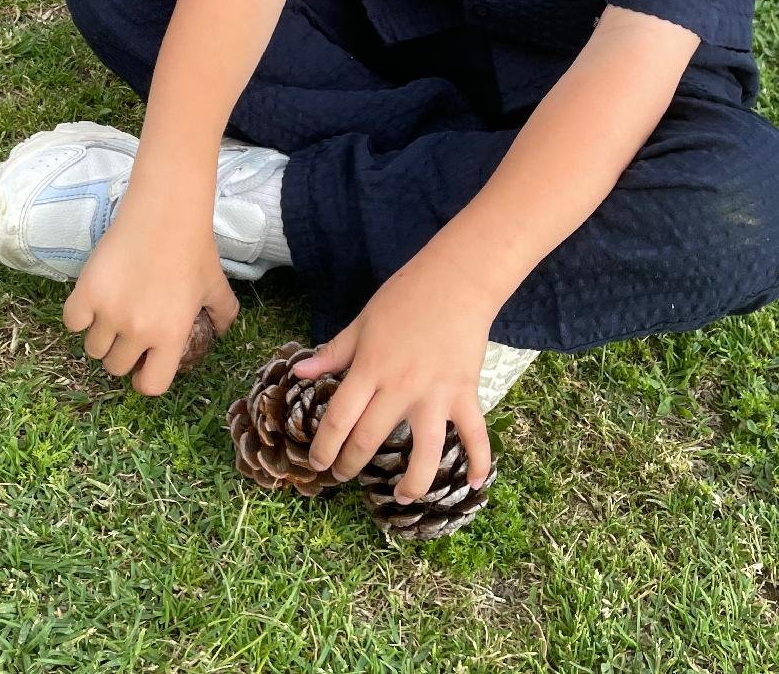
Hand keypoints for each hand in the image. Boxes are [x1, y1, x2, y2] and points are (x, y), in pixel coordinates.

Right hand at [62, 181, 237, 396]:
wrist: (166, 211)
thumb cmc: (194, 247)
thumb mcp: (216, 285)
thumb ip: (223, 314)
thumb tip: (220, 331)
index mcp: (171, 336)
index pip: (151, 386)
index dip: (147, 378)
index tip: (145, 363)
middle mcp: (138, 331)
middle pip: (116, 368)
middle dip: (123, 354)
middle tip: (129, 331)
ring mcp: (109, 312)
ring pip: (92, 349)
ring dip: (101, 336)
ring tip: (112, 313)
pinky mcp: (86, 292)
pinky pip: (72, 322)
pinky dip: (80, 316)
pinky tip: (93, 301)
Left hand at [292, 254, 494, 503]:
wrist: (457, 280)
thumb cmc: (406, 296)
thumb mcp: (362, 321)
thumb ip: (334, 352)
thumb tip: (299, 373)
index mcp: (370, 368)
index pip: (339, 418)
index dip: (324, 446)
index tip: (317, 463)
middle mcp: (400, 388)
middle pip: (369, 438)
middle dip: (350, 464)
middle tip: (342, 476)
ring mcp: (435, 394)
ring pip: (424, 452)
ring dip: (411, 482)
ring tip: (400, 497)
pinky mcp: (465, 393)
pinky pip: (474, 434)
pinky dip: (478, 461)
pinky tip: (474, 484)